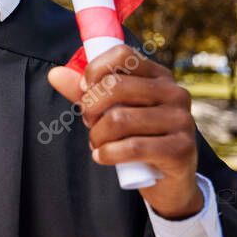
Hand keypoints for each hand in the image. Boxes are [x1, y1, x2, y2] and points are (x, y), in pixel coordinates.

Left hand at [48, 45, 202, 219]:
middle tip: (89, 122)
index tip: (84, 90)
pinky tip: (102, 157)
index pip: (122, 55)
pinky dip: (107, 154)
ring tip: (97, 143)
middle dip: (90, 107)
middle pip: (115, 87)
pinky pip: (132, 147)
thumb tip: (54, 73)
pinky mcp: (181, 148)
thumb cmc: (136, 136)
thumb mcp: (111, 110)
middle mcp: (174, 93)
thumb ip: (85, 92)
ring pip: (119, 119)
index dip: (95, 69)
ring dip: (97, 136)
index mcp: (159, 76)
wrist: (169, 180)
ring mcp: (181, 120)